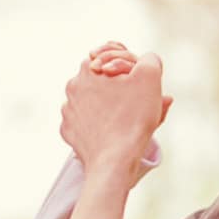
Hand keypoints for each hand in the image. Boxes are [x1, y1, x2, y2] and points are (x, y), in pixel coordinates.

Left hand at [62, 46, 168, 175]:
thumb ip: (150, 61)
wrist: (114, 160)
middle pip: (102, 81)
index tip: (138, 84)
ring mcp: (68, 111)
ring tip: (124, 120)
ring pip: (94, 102)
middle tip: (135, 103)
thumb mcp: (150, 79)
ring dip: (108, 106)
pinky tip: (111, 132)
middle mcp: (72, 86)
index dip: (129, 70)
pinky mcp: (69, 131)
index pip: (112, 57)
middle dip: (118, 88)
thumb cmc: (132, 117)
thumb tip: (148, 61)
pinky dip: (98, 125)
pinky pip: (86, 122)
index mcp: (88, 68)